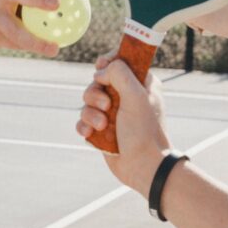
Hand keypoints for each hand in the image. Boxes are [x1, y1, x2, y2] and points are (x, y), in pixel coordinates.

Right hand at [76, 56, 169, 190]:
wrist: (143, 166)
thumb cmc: (144, 131)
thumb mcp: (135, 96)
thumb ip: (119, 73)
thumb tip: (101, 71)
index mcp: (141, 83)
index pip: (122, 60)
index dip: (109, 61)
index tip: (101, 65)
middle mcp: (126, 96)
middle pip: (98, 81)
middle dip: (95, 93)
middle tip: (106, 105)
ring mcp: (113, 113)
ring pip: (88, 101)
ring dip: (91, 113)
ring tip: (103, 125)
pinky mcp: (101, 129)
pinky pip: (83, 120)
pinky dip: (84, 125)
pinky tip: (90, 133)